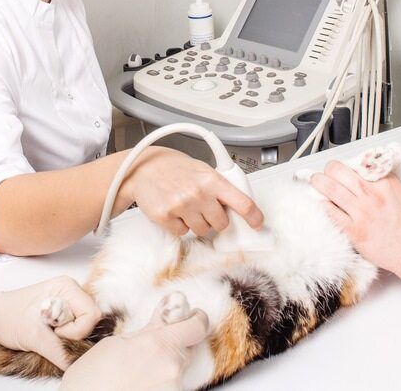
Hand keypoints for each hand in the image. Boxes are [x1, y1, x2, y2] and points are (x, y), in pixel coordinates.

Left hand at [0, 276, 101, 370]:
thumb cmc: (5, 317)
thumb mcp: (33, 336)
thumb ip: (59, 350)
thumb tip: (76, 365)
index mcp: (66, 286)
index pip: (92, 314)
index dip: (76, 331)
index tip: (55, 333)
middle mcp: (70, 292)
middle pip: (91, 320)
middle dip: (73, 334)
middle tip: (50, 334)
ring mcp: (67, 303)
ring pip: (84, 327)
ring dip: (67, 336)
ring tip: (46, 334)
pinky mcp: (62, 314)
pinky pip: (75, 329)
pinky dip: (64, 338)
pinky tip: (48, 336)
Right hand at [60, 299, 209, 390]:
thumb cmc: (90, 380)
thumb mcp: (114, 344)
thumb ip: (146, 331)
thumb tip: (163, 318)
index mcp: (158, 344)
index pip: (197, 326)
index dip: (196, 319)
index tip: (192, 316)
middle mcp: (171, 368)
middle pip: (187, 350)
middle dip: (173, 346)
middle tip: (150, 351)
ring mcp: (172, 389)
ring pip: (176, 372)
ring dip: (162, 370)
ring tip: (135, 376)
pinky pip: (169, 387)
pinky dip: (157, 385)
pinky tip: (137, 386)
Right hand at [122, 147, 263, 236]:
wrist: (143, 168)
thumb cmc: (173, 168)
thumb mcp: (201, 169)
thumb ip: (219, 186)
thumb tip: (237, 205)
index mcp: (212, 179)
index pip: (242, 202)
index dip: (254, 216)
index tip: (257, 223)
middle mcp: (198, 193)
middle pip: (221, 223)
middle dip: (215, 219)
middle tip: (205, 208)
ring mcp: (181, 206)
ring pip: (202, 231)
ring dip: (197, 223)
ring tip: (186, 206)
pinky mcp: (166, 217)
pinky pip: (182, 232)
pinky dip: (179, 225)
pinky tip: (174, 210)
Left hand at [310, 161, 400, 274]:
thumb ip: (385, 181)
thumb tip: (368, 172)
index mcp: (385, 183)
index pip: (357, 164)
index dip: (347, 164)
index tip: (342, 166)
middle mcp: (372, 195)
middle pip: (338, 172)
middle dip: (329, 169)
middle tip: (325, 172)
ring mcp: (362, 213)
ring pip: (330, 189)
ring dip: (319, 183)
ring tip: (316, 181)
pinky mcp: (355, 232)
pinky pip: (331, 214)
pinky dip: (323, 206)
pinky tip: (321, 203)